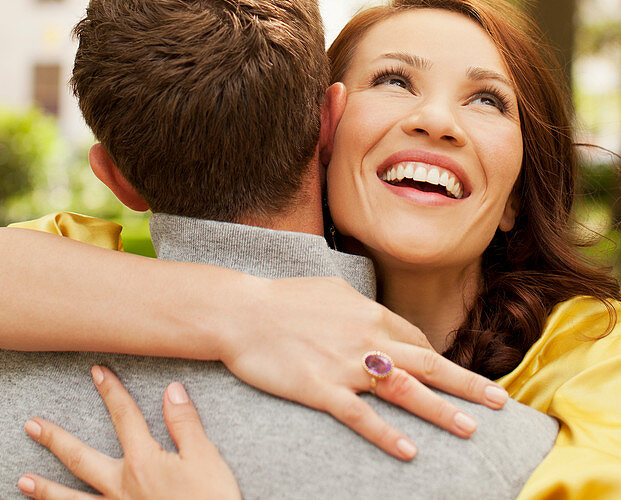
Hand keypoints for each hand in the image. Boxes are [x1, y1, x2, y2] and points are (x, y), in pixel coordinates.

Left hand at [18, 366, 240, 499]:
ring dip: (46, 490)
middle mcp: (122, 488)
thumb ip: (185, 423)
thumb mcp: (205, 459)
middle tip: (31, 425)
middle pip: (81, 459)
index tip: (96, 371)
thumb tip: (171, 389)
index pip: (124, 417)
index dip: (111, 391)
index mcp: (143, 463)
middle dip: (55, 439)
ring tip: (21, 481)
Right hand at [221, 276, 507, 459]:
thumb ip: (360, 307)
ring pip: (404, 390)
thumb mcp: (331, 290)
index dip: (438, 362)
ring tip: (470, 430)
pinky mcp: (322, 389)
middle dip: (466, 383)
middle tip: (499, 401)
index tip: (452, 378)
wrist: (242, 311)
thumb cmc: (284, 298)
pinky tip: (409, 451)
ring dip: (440, 411)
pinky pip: (361, 416)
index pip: (416, 340)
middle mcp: (366, 338)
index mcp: (369, 313)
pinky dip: (387, 434)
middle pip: (426, 363)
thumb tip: (377, 316)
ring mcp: (346, 365)